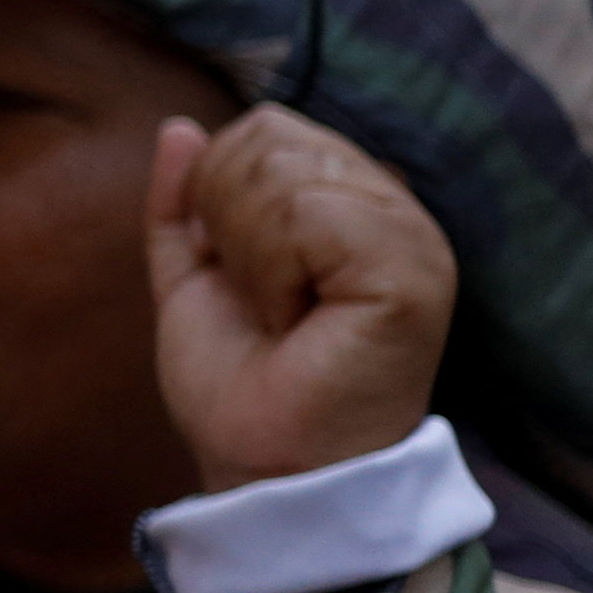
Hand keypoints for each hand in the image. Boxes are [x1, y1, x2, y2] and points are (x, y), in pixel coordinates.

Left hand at [147, 106, 457, 496]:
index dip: (220, 197)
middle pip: (270, 138)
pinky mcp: (413, 270)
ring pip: (284, 173)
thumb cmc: (241, 383)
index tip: (243, 278)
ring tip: (284, 316)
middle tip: (263, 303)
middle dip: (229, 224)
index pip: (266, 129)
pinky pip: (308, 214)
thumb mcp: (193, 279)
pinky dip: (272, 273)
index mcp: (351, 201)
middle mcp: (394, 208)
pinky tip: (296, 320)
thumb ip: (185, 204)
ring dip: (250, 257)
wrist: (263, 463)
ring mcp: (412, 236)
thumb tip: (179, 130)